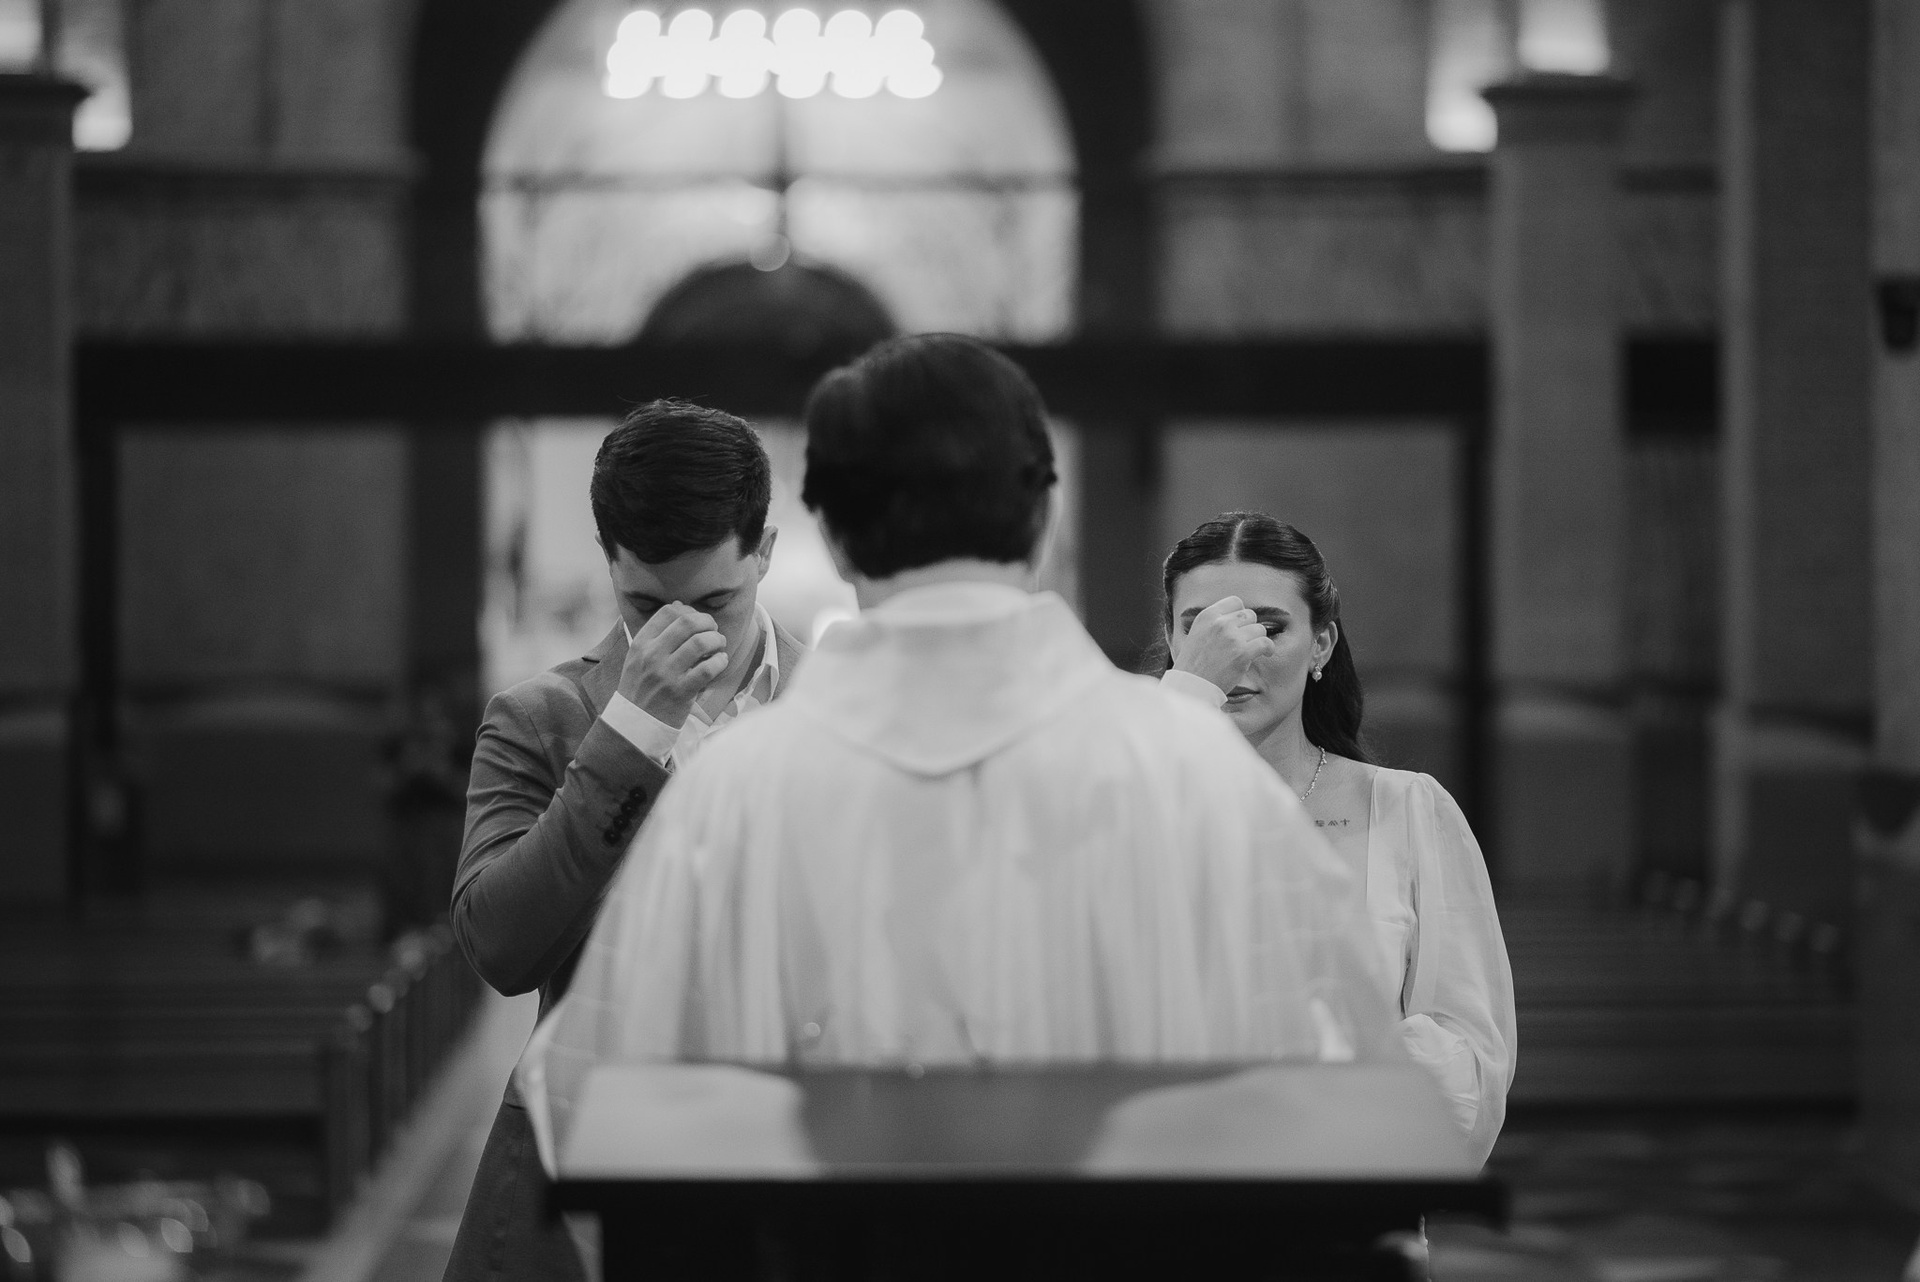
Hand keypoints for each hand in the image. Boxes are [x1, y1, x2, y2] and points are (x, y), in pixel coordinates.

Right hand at [615, 603, 727, 727]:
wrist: (634, 725)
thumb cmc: (641, 688)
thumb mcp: (638, 657)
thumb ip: (657, 633)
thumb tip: (681, 606)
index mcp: (641, 644)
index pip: (668, 612)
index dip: (689, 611)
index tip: (697, 621)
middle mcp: (652, 655)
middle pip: (687, 623)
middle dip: (707, 622)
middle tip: (713, 631)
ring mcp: (666, 674)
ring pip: (700, 643)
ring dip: (716, 640)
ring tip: (719, 646)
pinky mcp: (681, 692)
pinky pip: (708, 668)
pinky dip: (720, 662)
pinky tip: (720, 663)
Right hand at [1172, 596, 1273, 695]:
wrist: (1192, 686)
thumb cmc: (1194, 664)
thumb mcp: (1197, 633)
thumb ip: (1215, 623)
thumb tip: (1239, 617)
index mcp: (1207, 615)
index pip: (1235, 602)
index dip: (1240, 614)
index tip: (1240, 627)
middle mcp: (1220, 623)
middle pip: (1249, 615)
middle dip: (1249, 628)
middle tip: (1245, 642)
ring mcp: (1232, 638)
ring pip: (1259, 629)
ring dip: (1257, 640)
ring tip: (1252, 650)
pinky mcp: (1242, 653)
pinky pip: (1266, 643)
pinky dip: (1269, 649)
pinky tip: (1265, 654)